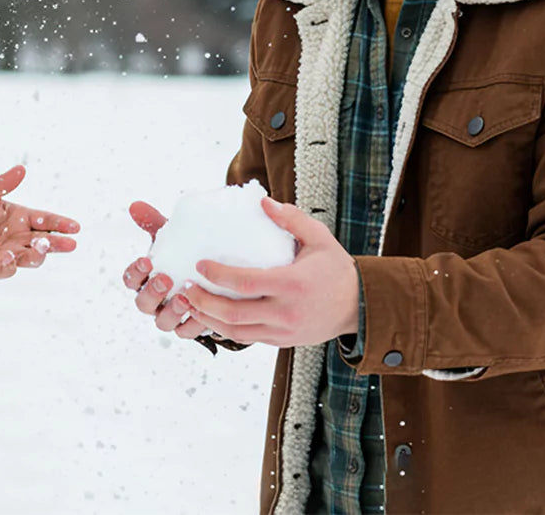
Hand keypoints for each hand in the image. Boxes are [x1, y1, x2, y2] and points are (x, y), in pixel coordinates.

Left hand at [0, 164, 79, 278]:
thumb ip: (2, 184)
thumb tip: (21, 169)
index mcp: (21, 217)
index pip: (46, 221)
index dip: (61, 224)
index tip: (75, 227)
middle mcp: (21, 237)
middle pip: (46, 242)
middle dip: (59, 243)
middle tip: (70, 244)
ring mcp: (12, 254)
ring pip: (33, 257)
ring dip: (39, 253)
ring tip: (41, 246)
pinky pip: (10, 267)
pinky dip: (11, 262)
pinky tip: (6, 255)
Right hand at [119, 201, 208, 337]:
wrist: (215, 276)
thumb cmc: (187, 255)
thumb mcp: (174, 239)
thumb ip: (154, 223)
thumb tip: (135, 205)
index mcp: (145, 280)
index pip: (130, 280)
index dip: (135, 272)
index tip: (147, 260)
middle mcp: (154, 302)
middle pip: (142, 304)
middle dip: (152, 292)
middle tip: (165, 278)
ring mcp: (170, 317)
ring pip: (162, 323)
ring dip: (171, 312)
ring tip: (185, 298)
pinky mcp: (188, 328)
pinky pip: (186, 332)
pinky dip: (193, 325)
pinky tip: (204, 313)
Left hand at [175, 197, 359, 347]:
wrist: (360, 307)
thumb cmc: (337, 269)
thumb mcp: (320, 238)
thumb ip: (292, 219)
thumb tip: (262, 202)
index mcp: (292, 284)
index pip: (246, 283)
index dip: (218, 276)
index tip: (199, 265)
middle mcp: (285, 311)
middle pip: (234, 313)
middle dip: (204, 302)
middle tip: (185, 288)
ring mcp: (284, 331)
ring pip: (236, 332)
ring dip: (209, 319)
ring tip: (191, 304)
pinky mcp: (283, 342)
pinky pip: (248, 338)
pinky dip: (226, 329)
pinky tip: (212, 317)